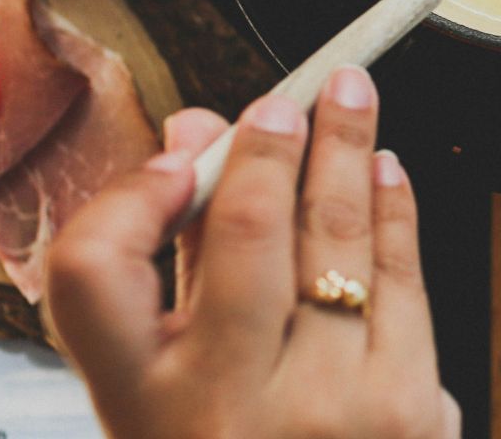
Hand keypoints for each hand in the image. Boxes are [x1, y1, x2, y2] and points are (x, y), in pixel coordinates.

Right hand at [46, 67, 459, 438]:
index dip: (132, 193)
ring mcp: (323, 412)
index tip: (181, 145)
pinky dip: (396, 213)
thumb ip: (173, 263)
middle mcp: (223, 409)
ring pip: (340, 242)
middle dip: (274, 144)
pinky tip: (386, 172)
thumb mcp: (169, 389)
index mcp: (140, 406)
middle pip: (244, 232)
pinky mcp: (407, 413)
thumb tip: (197, 133)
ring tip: (354, 99)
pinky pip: (404, 281)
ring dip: (350, 153)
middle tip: (292, 93)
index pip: (93, 273)